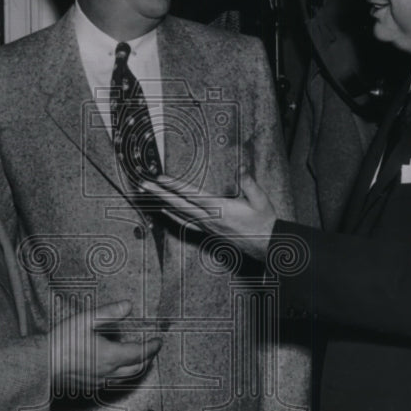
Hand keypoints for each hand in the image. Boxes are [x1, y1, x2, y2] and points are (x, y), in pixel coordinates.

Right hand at [49, 300, 161, 393]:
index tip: (159, 340)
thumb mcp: (85, 320)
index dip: (152, 347)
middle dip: (148, 358)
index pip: (140, 353)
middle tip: (152, 348)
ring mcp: (100, 381)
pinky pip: (114, 382)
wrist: (42, 364)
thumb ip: (109, 313)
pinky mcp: (91, 386)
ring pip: (127, 378)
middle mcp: (109, 372)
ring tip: (139, 357)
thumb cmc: (62, 341)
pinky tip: (117, 367)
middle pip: (138, 368)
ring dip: (137, 367)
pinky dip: (123, 374)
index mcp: (111, 355)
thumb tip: (128, 305)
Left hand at [140, 168, 277, 260]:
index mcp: (221, 209)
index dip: (175, 186)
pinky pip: (186, 223)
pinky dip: (173, 216)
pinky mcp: (209, 231)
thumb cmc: (264, 221)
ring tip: (149, 195)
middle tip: (144, 185)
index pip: (192, 195)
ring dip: (162, 203)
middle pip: (179, 205)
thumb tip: (242, 166)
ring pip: (180, 214)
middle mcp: (210, 219)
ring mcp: (208, 227)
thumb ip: (249, 182)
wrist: (267, 245)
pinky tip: (166, 211)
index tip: (161, 178)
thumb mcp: (260, 199)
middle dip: (160, 193)